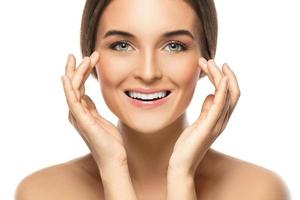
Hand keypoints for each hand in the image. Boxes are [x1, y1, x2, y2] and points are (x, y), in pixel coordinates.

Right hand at [61, 51, 127, 170]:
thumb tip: (86, 96)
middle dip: (75, 68)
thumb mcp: (101, 119)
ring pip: (73, 90)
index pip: (79, 86)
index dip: (82, 72)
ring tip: (84, 59)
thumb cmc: (110, 140)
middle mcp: (77, 112)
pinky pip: (73, 102)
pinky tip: (67, 77)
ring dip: (77, 73)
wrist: (114, 158)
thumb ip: (92, 108)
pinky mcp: (82, 121)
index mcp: (82, 110)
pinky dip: (69, 89)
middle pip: (73, 86)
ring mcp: (78, 116)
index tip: (90, 57)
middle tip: (79, 54)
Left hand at [168, 58, 240, 175]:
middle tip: (209, 60)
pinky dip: (222, 91)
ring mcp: (217, 124)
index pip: (228, 94)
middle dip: (223, 73)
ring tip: (208, 63)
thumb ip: (206, 110)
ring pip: (228, 95)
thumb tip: (211, 95)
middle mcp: (222, 120)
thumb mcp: (198, 123)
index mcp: (219, 118)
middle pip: (232, 92)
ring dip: (220, 76)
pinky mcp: (208, 127)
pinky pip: (220, 106)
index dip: (224, 78)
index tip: (213, 64)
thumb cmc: (187, 144)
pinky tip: (220, 79)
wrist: (181, 164)